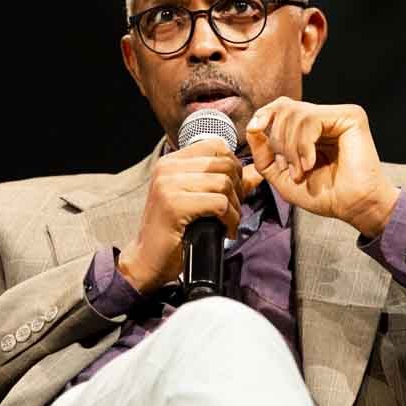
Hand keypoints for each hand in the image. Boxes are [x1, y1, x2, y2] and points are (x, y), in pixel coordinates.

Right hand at [118, 137, 245, 293]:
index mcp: (171, 161)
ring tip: (230, 222)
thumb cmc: (175, 229)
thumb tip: (257, 172)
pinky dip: (230, 219)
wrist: (148, 259)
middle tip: (234, 210)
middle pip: (224, 164)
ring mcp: (169, 185)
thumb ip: (227, 182)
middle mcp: (168, 167)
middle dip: (238, 188)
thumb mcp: (199, 199)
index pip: (216, 146)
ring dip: (235, 207)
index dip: (233, 166)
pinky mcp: (174, 205)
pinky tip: (226, 230)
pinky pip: (219, 204)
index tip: (233, 190)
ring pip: (223, 184)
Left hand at [245, 97, 398, 236]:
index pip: (281, 107)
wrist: (352, 207)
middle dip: (279, 141)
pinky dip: (304, 144)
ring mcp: (338, 115)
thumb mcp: (281, 176)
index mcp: (310, 128)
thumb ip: (264, 153)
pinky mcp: (350, 116)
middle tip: (292, 169)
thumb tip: (252, 128)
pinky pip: (311, 119)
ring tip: (303, 170)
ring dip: (291, 148)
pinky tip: (311, 163)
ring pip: (295, 114)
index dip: (263, 115)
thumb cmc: (324, 195)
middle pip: (284, 108)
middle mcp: (324, 117)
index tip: (254, 130)